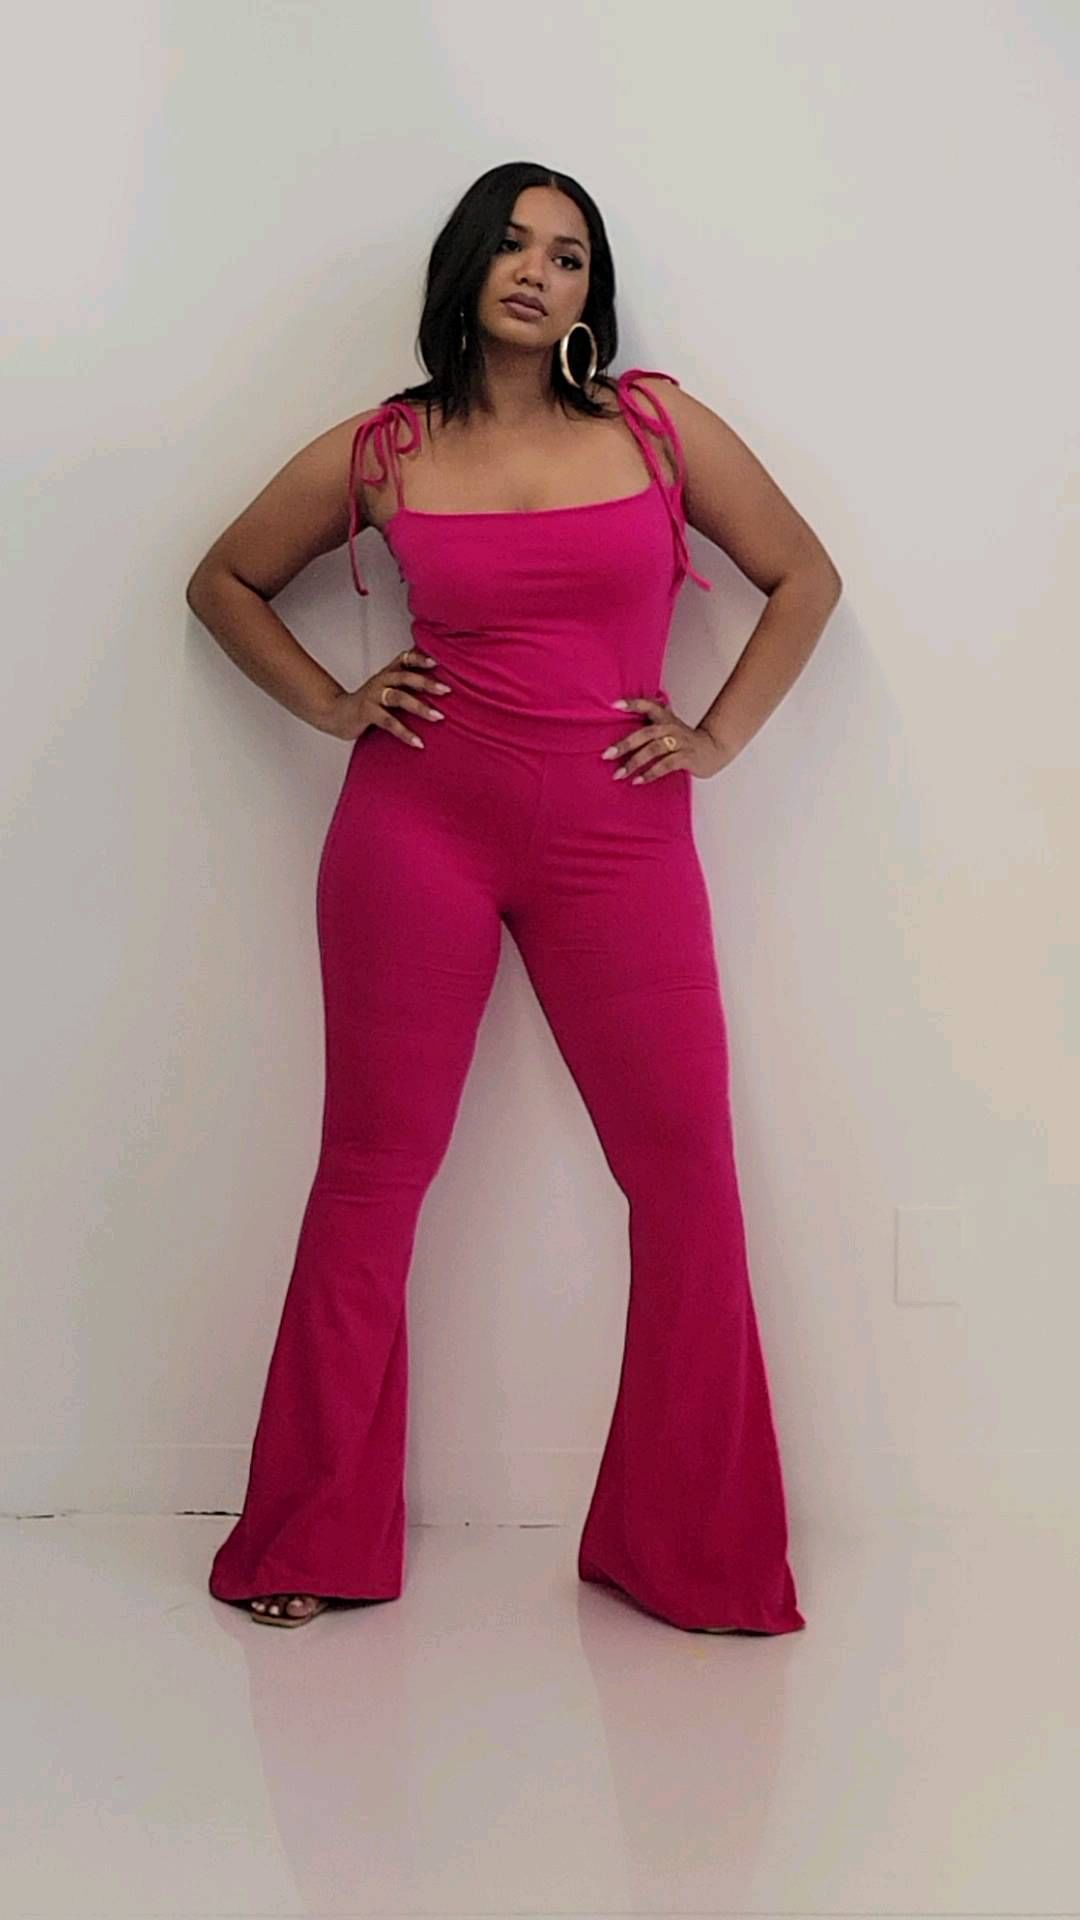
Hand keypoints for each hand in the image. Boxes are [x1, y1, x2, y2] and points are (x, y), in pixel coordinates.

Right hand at [316, 648, 451, 745]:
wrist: (335, 714)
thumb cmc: (366, 704)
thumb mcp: (385, 689)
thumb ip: (405, 687)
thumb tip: (436, 689)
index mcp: (387, 673)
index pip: (405, 659)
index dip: (420, 658)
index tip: (437, 662)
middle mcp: (380, 681)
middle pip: (405, 677)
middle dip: (427, 683)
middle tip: (446, 690)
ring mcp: (372, 696)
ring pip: (399, 698)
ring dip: (420, 707)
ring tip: (438, 717)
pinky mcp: (366, 712)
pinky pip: (389, 722)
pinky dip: (405, 733)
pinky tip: (418, 742)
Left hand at [601, 698, 727, 782]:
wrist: (714, 749)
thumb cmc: (685, 740)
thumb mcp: (669, 726)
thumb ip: (651, 722)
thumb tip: (622, 722)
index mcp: (665, 718)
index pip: (648, 705)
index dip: (632, 704)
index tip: (614, 705)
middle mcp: (671, 728)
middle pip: (645, 733)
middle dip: (625, 744)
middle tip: (607, 754)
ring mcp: (680, 742)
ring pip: (654, 750)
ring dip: (634, 762)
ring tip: (619, 774)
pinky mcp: (687, 757)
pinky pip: (666, 765)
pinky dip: (650, 773)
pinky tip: (638, 781)